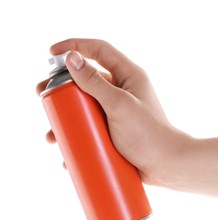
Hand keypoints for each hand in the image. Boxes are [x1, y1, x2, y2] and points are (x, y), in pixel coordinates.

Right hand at [36, 38, 188, 186]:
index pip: (99, 50)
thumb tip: (72, 59)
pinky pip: (90, 124)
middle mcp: (121, 90)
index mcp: (128, 76)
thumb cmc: (147, 134)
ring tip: (52, 132)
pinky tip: (66, 147)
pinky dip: (77, 132)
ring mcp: (116, 110)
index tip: (52, 53)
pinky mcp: (113, 128)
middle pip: (87, 79)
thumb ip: (95, 82)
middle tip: (42, 93)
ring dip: (66, 113)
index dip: (75, 46)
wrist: (164, 164)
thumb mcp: (120, 105)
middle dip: (63, 84)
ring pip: (85, 104)